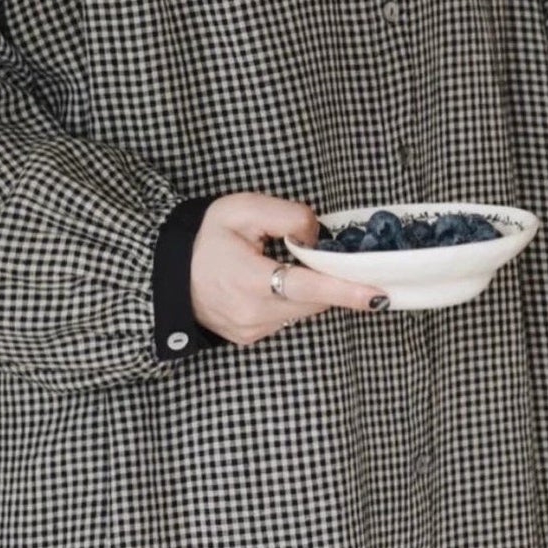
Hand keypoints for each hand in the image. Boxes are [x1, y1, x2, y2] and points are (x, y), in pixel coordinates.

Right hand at [189, 193, 388, 343]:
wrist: (168, 274)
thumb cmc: (204, 238)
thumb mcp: (242, 209)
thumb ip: (287, 215)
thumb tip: (318, 236)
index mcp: (250, 280)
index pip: (309, 286)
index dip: (346, 290)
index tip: (379, 295)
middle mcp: (254, 313)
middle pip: (315, 300)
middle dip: (327, 279)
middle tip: (323, 256)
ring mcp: (253, 330)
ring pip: (303, 310)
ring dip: (307, 289)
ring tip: (280, 264)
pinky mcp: (251, 338)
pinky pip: (287, 318)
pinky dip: (289, 299)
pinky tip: (269, 283)